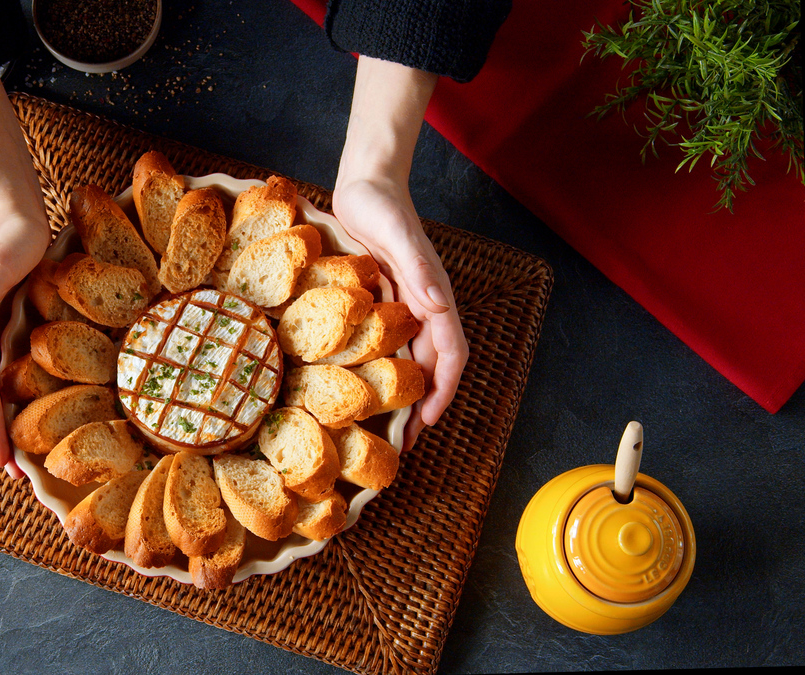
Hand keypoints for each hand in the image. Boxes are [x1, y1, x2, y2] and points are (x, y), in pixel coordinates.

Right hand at [0, 72, 49, 473]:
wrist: (15, 210)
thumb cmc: (7, 240)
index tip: (4, 464)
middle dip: (0, 435)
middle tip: (17, 476)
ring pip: (0, 385)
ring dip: (9, 418)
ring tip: (24, 454)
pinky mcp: (7, 323)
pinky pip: (12, 367)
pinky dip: (21, 392)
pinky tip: (34, 406)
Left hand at [336, 56, 468, 448]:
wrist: (366, 182)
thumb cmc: (382, 204)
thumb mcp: (398, 234)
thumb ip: (418, 269)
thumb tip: (439, 308)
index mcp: (432, 297)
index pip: (450, 355)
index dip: (441, 393)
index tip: (425, 425)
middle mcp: (421, 307)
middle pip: (428, 367)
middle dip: (418, 407)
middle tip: (397, 444)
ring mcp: (400, 306)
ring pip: (405, 360)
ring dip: (398, 394)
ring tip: (378, 426)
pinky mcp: (378, 302)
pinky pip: (382, 344)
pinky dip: (376, 369)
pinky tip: (354, 386)